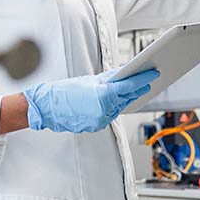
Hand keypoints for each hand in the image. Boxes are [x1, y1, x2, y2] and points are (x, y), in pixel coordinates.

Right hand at [23, 68, 159, 132]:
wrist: (46, 108)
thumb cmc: (62, 92)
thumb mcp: (87, 81)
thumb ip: (107, 79)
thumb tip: (121, 75)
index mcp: (102, 94)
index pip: (129, 85)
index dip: (143, 79)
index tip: (153, 73)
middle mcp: (104, 108)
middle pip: (128, 97)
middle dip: (139, 89)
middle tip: (149, 79)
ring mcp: (101, 119)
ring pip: (120, 107)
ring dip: (128, 98)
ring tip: (138, 89)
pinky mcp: (96, 125)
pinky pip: (111, 115)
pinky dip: (115, 107)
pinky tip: (120, 101)